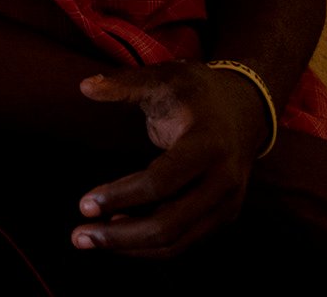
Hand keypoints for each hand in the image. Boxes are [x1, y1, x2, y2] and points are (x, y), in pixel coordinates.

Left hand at [68, 61, 271, 257]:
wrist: (246, 109)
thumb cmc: (197, 92)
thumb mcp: (164, 78)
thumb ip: (125, 84)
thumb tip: (84, 87)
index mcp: (207, 146)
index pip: (162, 182)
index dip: (122, 196)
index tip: (84, 204)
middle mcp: (222, 182)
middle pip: (169, 225)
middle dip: (121, 236)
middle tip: (79, 236)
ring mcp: (227, 204)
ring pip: (176, 243)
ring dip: (131, 247)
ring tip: (90, 239)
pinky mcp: (222, 217)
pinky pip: (183, 241)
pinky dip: (149, 244)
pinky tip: (118, 230)